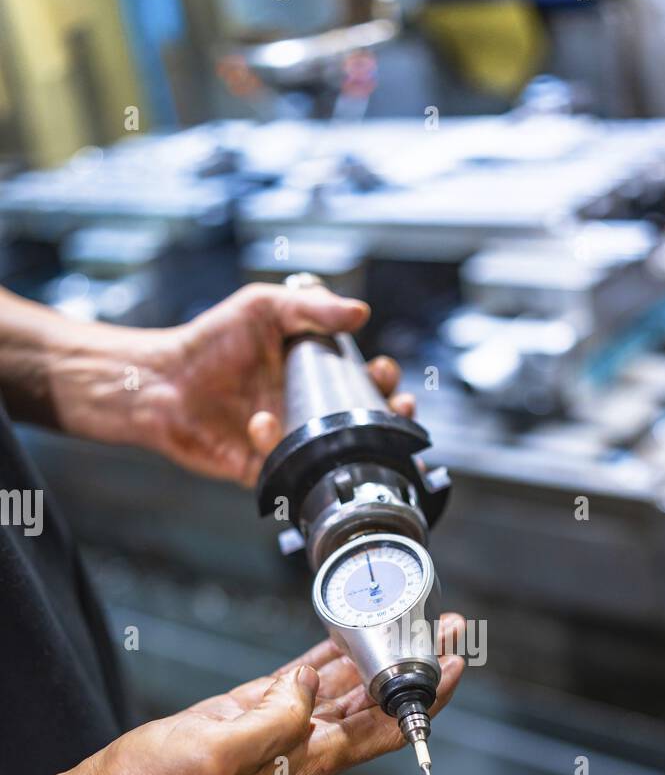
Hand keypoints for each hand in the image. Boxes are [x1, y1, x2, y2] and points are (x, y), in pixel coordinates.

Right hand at [87, 617, 464, 774]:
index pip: (388, 729)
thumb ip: (278, 719)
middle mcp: (306, 746)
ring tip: (412, 619)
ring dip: (381, 654)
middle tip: (447, 627)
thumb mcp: (224, 751)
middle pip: (379, 703)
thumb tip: (311, 684)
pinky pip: (306, 677)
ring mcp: (283, 727)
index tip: (454, 664)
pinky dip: (331, 653)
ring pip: (347, 686)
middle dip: (416, 665)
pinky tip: (350, 632)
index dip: (426, 698)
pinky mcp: (255, 709)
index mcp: (309, 761)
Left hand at [137, 282, 414, 485]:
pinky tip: (259, 422)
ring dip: (347, 443)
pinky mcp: (263, 465)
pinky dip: (277, 446)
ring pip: (335, 453)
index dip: (381, 379)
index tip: (384, 372)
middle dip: (386, 416)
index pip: (363, 379)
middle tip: (392, 405)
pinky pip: (285, 467)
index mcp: (314, 372)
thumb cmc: (209, 340)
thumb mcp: (263, 307)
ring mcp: (288, 439)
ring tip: (336, 425)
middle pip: (363, 421)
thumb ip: (312, 308)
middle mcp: (307, 409)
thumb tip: (360, 312)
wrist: (162, 379)